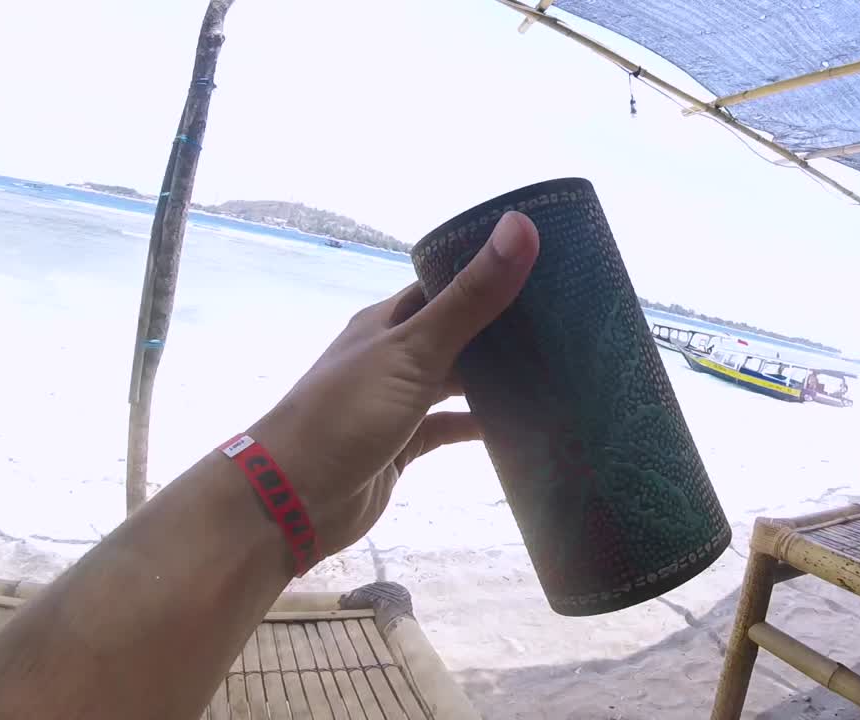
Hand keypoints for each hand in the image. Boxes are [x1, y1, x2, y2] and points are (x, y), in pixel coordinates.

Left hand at [250, 212, 538, 558]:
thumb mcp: (414, 350)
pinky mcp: (403, 444)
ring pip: (456, 380)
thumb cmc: (347, 414)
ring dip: (495, 378)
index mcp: (389, 320)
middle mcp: (393, 354)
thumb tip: (521, 226)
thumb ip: (470, 298)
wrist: (291, 500)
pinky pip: (450, 427)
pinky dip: (480, 425)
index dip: (491, 271)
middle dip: (502, 328)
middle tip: (567, 322)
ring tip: (555, 369)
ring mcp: (398, 400)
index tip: (548, 267)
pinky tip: (519, 425)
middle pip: (457, 332)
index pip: (447, 283)